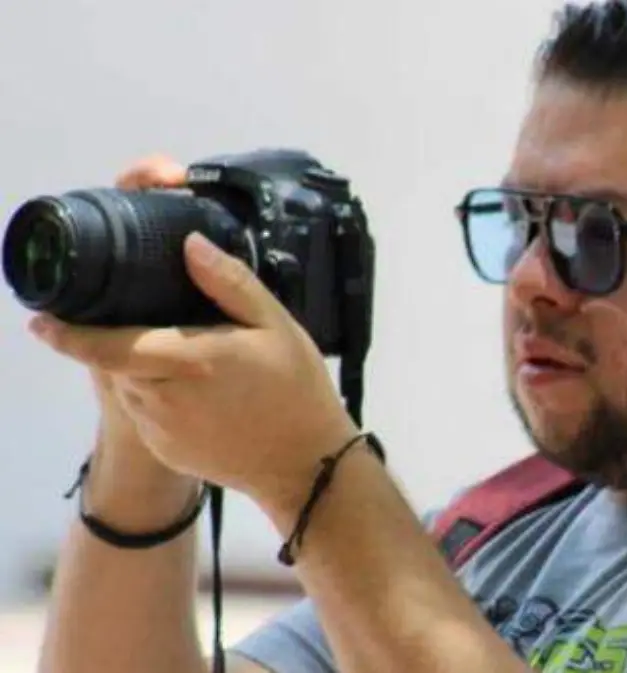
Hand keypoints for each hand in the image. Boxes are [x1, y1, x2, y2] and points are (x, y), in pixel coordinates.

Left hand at [29, 203, 358, 504]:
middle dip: (129, 343)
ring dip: (145, 371)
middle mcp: (165, 398)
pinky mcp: (166, 451)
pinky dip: (161, 399)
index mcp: (189, 360)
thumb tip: (188, 244)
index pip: (109, 345)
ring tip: (195, 364)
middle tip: (169, 331)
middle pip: (119, 362)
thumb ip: (229, 282)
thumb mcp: (276, 324)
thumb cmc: (297, 388)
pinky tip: (204, 397)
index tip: (42, 321)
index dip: (69, 335)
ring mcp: (161, 430)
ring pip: (130, 388)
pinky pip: (147, 415)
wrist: (306, 464)